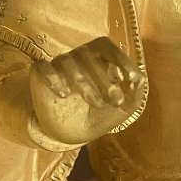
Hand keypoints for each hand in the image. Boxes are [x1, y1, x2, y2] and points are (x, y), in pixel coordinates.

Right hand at [29, 37, 144, 147]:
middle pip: (88, 54)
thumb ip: (135, 94)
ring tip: (96, 104)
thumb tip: (140, 80)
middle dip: (106, 79)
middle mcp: (77, 56)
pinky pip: (42, 68)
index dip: (121, 59)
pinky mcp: (40, 76)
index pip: (107, 46)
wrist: (74, 134)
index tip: (133, 80)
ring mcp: (58, 65)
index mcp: (98, 57)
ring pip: (67, 61)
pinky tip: (64, 94)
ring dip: (85, 84)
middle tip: (115, 101)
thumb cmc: (100, 115)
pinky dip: (53, 78)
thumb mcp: (123, 109)